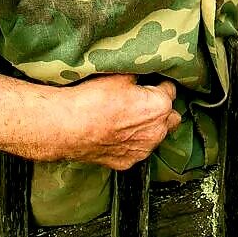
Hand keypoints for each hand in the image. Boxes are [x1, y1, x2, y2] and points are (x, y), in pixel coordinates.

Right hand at [41, 74, 181, 168]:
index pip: (170, 90)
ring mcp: (142, 150)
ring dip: (148, 128)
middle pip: (171, 117)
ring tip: (127, 117)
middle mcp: (157, 132)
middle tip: (144, 100)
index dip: (158, 85)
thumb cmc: (93, 99)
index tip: (149, 83)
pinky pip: (136, 150)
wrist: (67, 126)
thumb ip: (140, 75)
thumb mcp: (120, 75)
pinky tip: (116, 133)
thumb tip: (143, 74)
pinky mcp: (126, 162)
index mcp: (160, 107)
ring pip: (155, 136)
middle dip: (162, 109)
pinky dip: (131, 142)